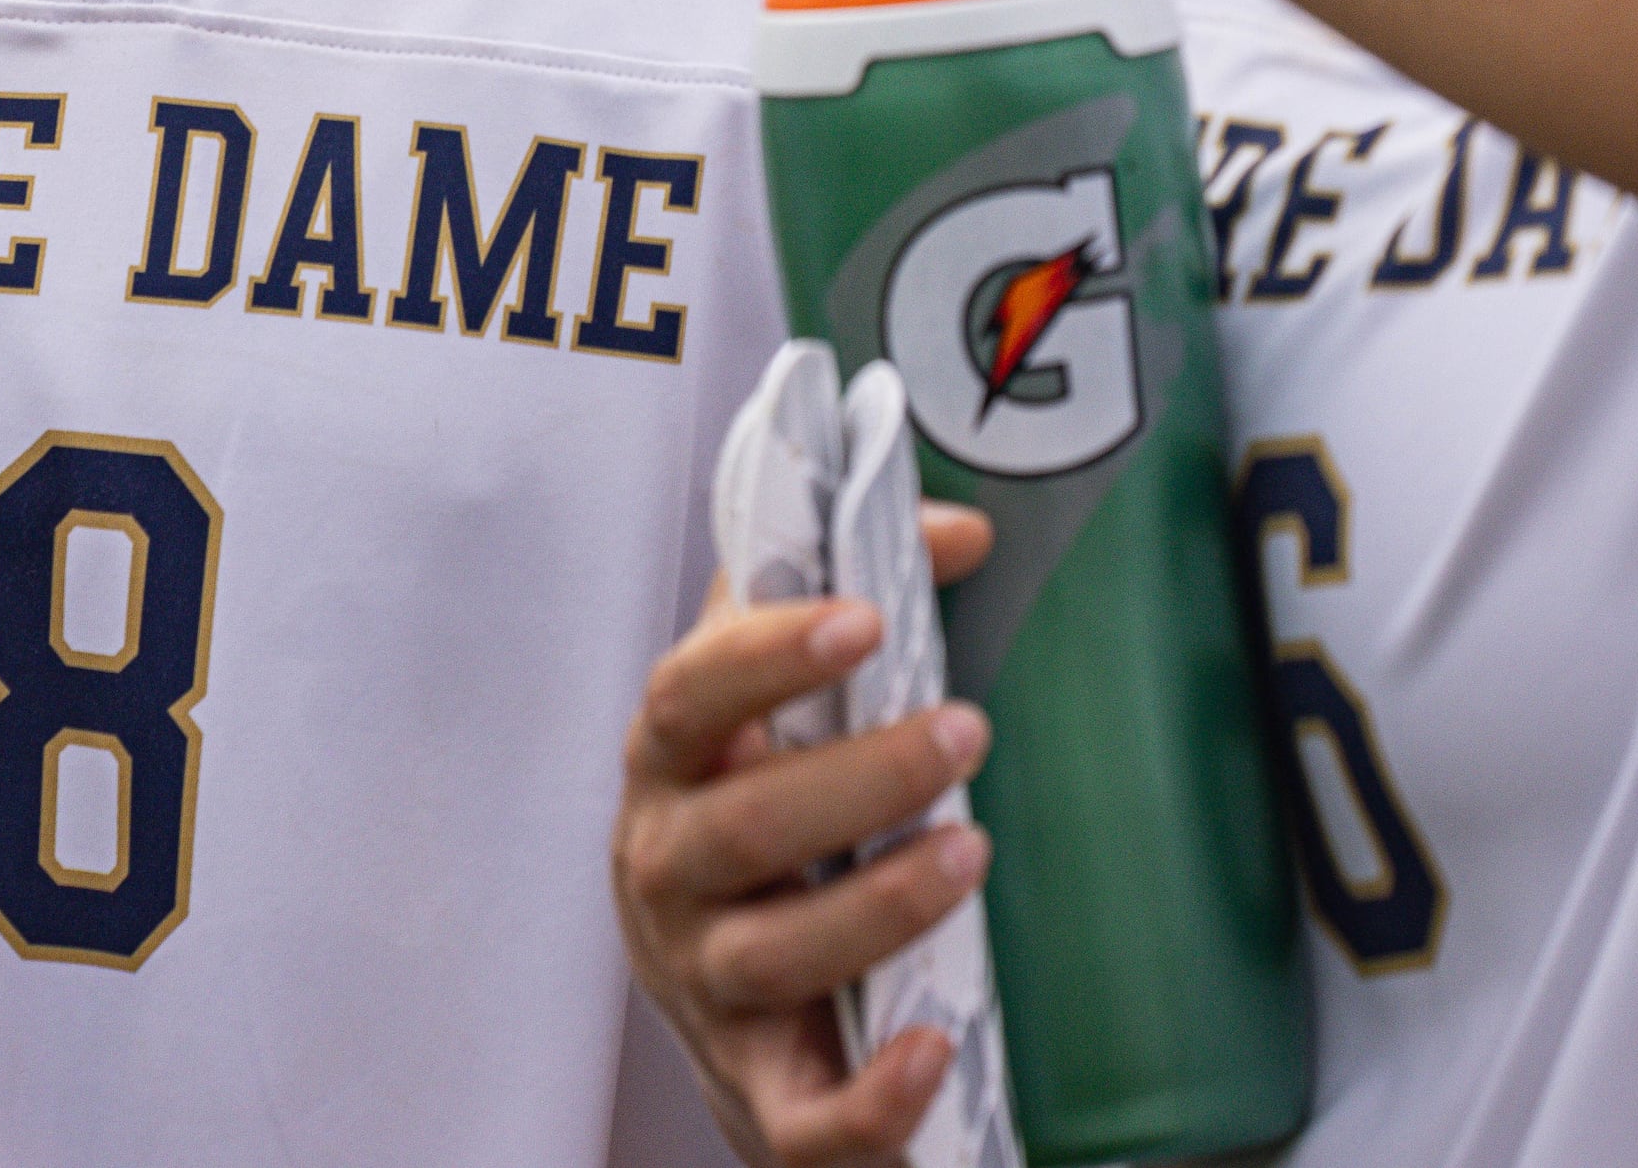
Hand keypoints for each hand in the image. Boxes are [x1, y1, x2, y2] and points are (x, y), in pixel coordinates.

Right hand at [616, 508, 999, 1167]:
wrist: (737, 1012)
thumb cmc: (768, 824)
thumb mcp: (783, 709)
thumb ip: (847, 603)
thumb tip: (960, 529)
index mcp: (671, 768)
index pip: (690, 695)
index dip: (770, 653)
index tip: (869, 617)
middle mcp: (667, 876)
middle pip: (738, 829)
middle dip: (857, 777)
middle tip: (966, 729)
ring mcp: (706, 989)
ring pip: (769, 957)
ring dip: (876, 905)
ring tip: (970, 850)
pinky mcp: (760, 1095)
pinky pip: (804, 1117)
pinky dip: (869, 1094)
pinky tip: (933, 1047)